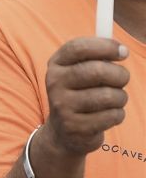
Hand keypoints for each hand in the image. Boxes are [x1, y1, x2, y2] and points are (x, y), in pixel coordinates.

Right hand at [44, 38, 128, 154]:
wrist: (64, 131)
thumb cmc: (80, 93)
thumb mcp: (79, 71)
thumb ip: (96, 56)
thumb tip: (121, 50)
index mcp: (56, 65)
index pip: (78, 48)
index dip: (105, 47)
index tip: (123, 52)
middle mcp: (54, 84)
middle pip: (98, 71)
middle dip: (120, 75)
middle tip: (122, 79)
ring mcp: (62, 106)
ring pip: (109, 96)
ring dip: (120, 98)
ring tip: (113, 100)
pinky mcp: (75, 127)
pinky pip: (112, 116)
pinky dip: (117, 115)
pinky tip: (106, 116)